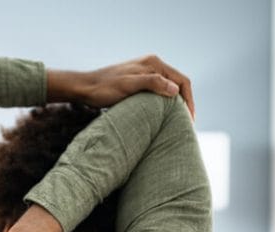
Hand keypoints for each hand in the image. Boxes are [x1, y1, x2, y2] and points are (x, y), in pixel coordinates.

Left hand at [47, 54, 194, 119]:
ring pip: (169, 89)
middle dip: (185, 103)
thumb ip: (152, 84)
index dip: (189, 101)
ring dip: (176, 104)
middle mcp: (152, 65)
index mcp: (154, 63)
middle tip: (187, 124)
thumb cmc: (104, 88)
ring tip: (178, 122)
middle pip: (178, 84)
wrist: (85, 88)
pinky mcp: (138, 82)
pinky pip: (159, 92)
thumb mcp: (129, 86)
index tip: (190, 120)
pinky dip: (165, 103)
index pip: (182, 81)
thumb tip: (175, 91)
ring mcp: (145, 73)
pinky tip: (163, 116)